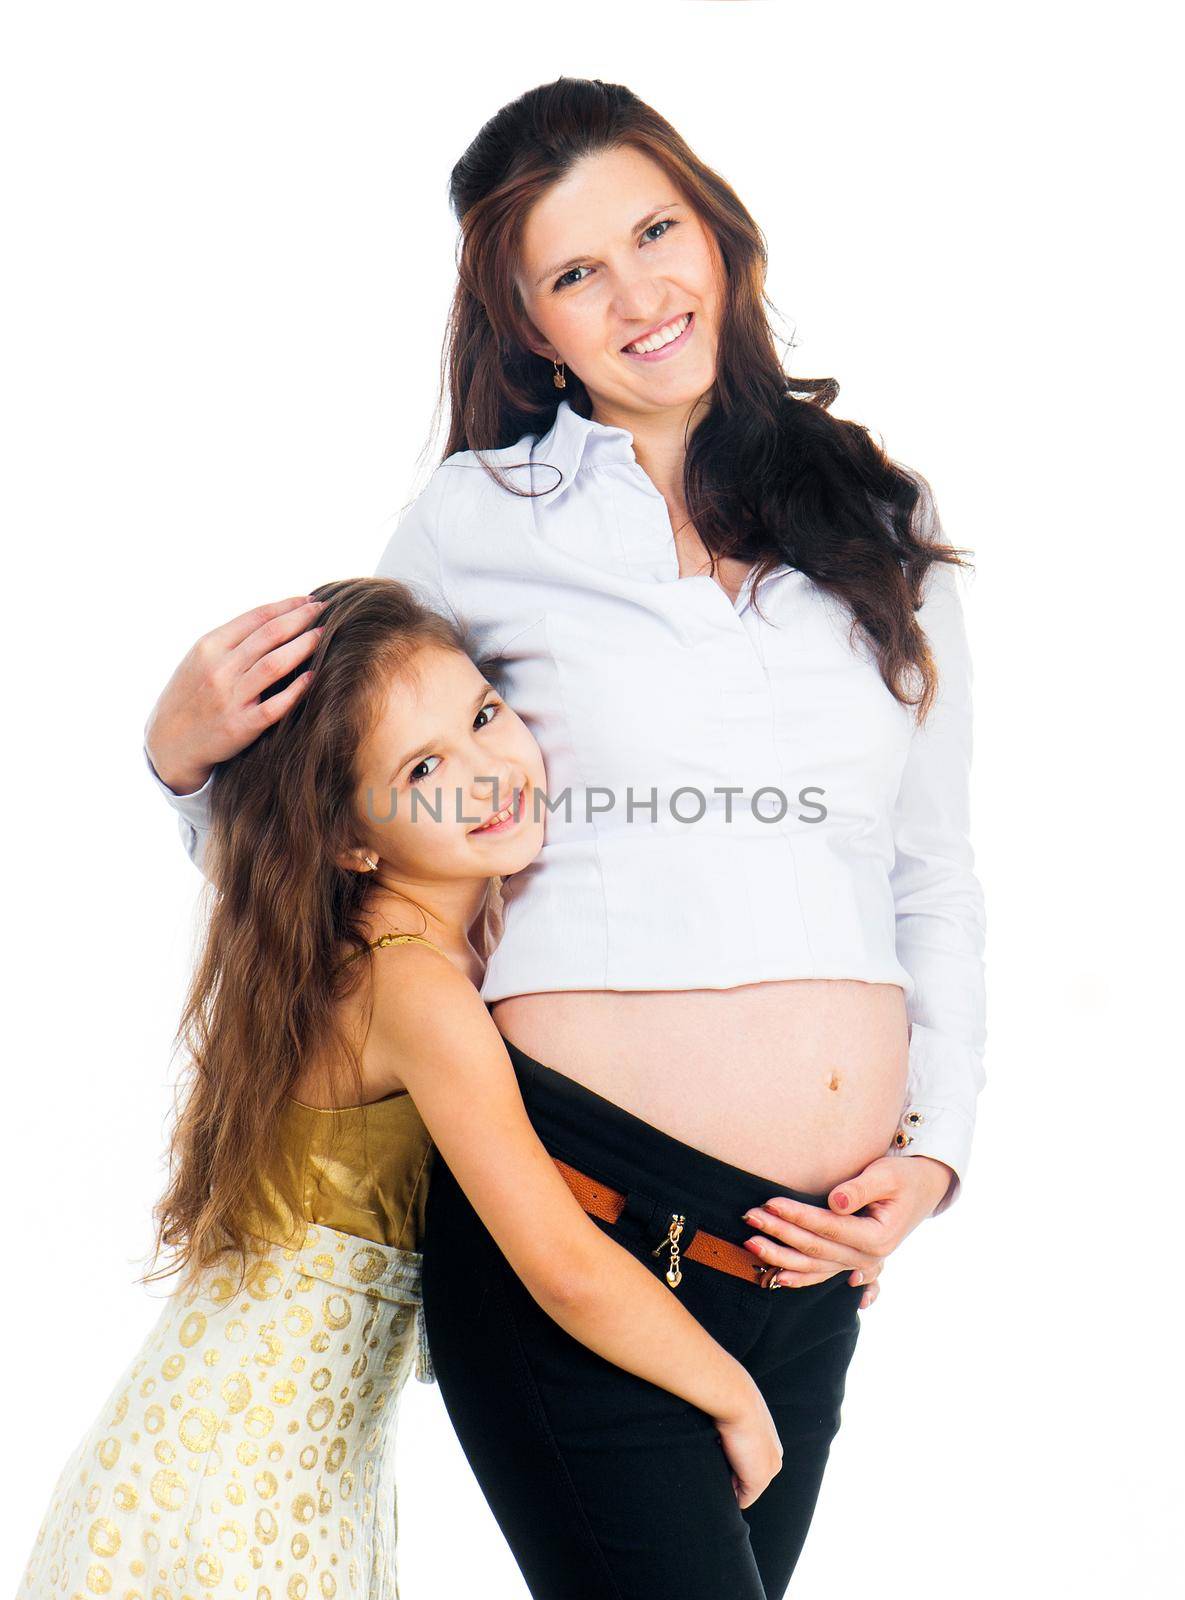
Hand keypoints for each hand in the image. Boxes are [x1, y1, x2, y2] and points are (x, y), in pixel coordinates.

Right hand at [144, 596, 324, 793]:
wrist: (169, 742)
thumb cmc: (191, 695)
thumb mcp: (200, 660)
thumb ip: (232, 640)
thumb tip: (274, 618)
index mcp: (209, 647)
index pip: (256, 618)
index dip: (287, 606)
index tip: (309, 599)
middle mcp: (219, 669)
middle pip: (269, 635)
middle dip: (301, 619)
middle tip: (325, 609)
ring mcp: (230, 698)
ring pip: (274, 664)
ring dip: (303, 647)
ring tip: (323, 636)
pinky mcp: (240, 726)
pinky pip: (274, 705)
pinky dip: (295, 690)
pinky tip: (312, 677)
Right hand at [714, 1378, 782, 1509]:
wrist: (736, 1398)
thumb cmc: (732, 1399)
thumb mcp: (738, 1412)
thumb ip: (737, 1428)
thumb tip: (724, 1439)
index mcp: (771, 1442)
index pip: (752, 1464)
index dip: (734, 1462)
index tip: (722, 1447)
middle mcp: (775, 1457)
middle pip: (750, 1479)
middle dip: (733, 1474)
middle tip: (721, 1451)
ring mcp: (769, 1470)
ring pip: (746, 1489)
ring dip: (730, 1481)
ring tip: (721, 1455)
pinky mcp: (759, 1480)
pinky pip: (742, 1499)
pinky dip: (729, 1492)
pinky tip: (722, 1467)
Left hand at [742, 1154, 953, 1308]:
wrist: (924, 1188)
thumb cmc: (903, 1177)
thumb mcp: (887, 1175)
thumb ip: (860, 1188)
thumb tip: (835, 1201)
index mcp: (877, 1236)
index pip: (829, 1227)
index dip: (798, 1215)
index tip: (770, 1201)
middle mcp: (868, 1257)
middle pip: (816, 1249)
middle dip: (780, 1232)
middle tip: (750, 1217)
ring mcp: (860, 1263)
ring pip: (814, 1266)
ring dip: (780, 1257)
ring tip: (750, 1244)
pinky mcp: (852, 1261)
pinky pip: (822, 1274)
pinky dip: (800, 1277)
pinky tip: (777, 1278)